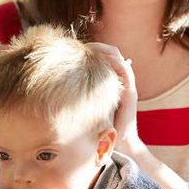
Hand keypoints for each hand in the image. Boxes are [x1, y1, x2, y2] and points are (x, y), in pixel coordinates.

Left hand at [87, 43, 142, 158]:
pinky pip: (125, 71)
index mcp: (112, 82)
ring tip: (90, 47)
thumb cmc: (102, 129)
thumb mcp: (88, 108)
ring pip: (119, 59)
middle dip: (97, 46)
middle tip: (82, 45)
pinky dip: (115, 62)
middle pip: (112, 54)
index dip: (93, 50)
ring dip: (105, 50)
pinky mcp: (131, 93)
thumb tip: (57, 90)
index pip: (105, 58)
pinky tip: (101, 60)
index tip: (76, 48)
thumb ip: (80, 98)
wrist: (122, 143)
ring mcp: (127, 86)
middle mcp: (121, 81)